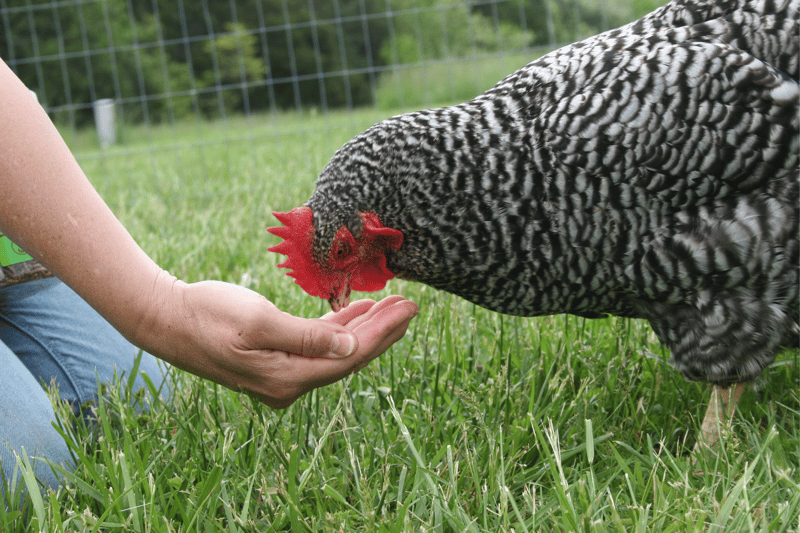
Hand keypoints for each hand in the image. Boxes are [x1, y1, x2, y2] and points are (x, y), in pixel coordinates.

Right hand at [142, 278, 417, 407]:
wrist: (164, 318)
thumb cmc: (207, 314)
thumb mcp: (256, 321)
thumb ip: (305, 337)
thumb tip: (350, 348)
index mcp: (287, 377)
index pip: (350, 356)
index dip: (383, 332)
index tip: (410, 309)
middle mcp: (289, 383)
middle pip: (349, 357)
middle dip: (382, 331)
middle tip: (411, 306)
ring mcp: (282, 373)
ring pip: (336, 351)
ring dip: (364, 327)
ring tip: (392, 305)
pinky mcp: (275, 359)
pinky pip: (317, 346)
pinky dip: (338, 327)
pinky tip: (356, 311)